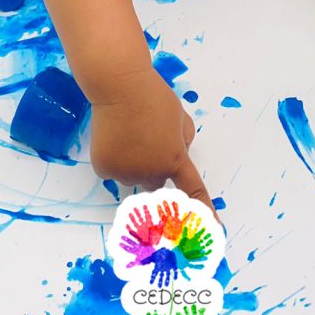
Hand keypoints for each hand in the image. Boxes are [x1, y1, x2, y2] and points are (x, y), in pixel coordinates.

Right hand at [90, 68, 220, 222]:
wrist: (120, 86)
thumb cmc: (153, 97)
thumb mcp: (180, 117)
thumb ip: (182, 141)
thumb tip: (173, 154)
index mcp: (174, 159)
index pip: (192, 190)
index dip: (203, 210)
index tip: (210, 228)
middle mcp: (151, 172)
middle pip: (156, 186)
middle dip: (154, 170)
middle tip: (146, 142)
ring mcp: (126, 173)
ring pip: (132, 177)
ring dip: (132, 162)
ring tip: (128, 131)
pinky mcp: (104, 169)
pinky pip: (113, 171)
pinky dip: (113, 158)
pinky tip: (113, 135)